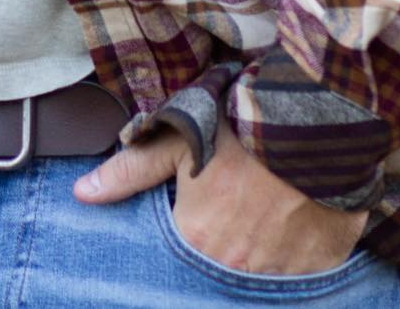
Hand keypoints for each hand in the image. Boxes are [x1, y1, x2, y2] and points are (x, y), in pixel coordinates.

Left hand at [74, 120, 367, 276]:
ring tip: (259, 212)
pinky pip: (295, 275)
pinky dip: (289, 256)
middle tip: (231, 207)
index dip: (187, 226)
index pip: (178, 249)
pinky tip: (287, 223)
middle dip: (219, 241)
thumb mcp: (177, 138)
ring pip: (255, 272)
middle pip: (216, 264)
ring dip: (253, 250)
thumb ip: (130, 171)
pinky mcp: (316, 269)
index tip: (197, 209)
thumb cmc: (240, 127)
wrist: (316, 124)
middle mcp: (234, 267)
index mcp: (195, 238)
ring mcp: (278, 274)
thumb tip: (82, 193)